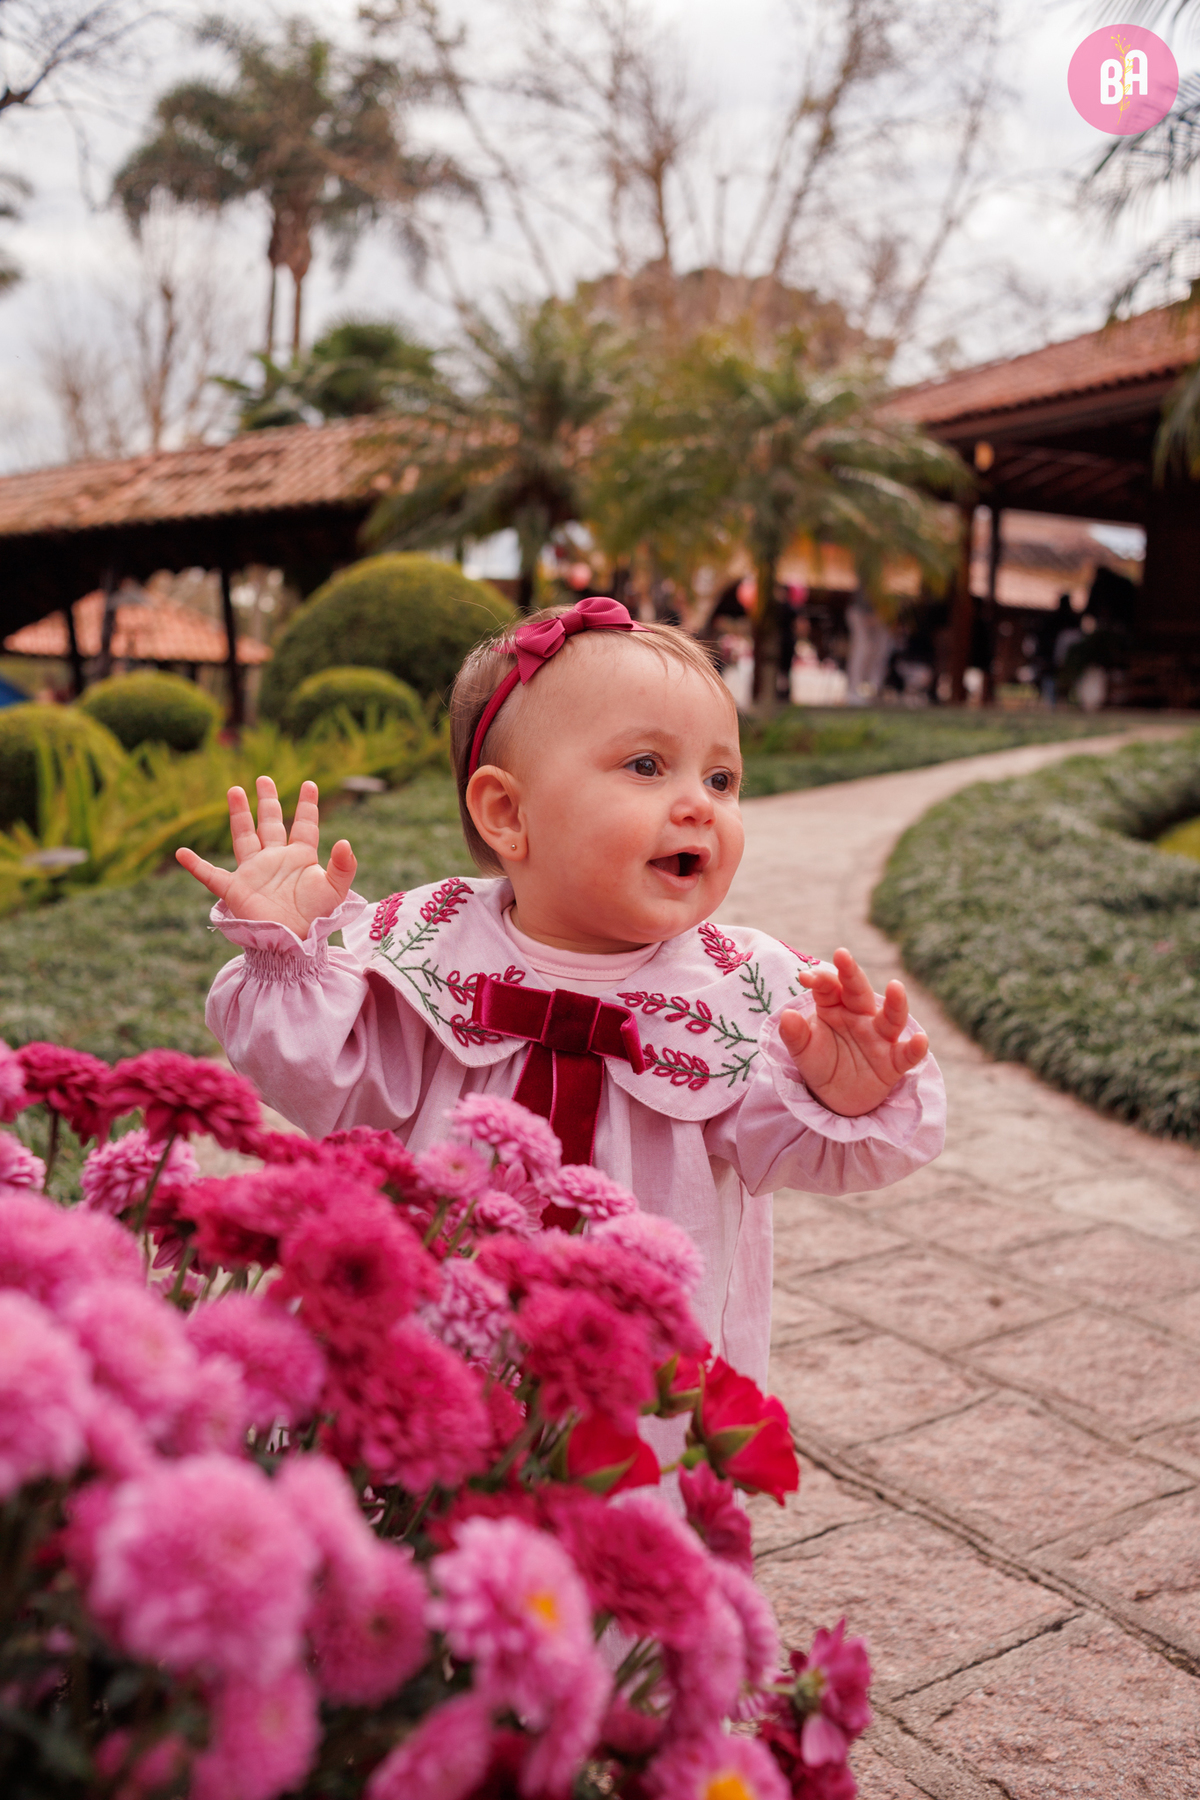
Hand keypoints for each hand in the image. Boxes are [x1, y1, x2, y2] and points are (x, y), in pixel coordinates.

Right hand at [175, 777, 356, 939]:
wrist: (294, 944)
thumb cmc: (317, 919)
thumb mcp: (335, 890)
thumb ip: (343, 866)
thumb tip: (345, 841)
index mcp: (300, 857)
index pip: (304, 825)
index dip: (307, 805)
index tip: (310, 784)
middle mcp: (275, 859)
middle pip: (270, 823)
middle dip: (267, 802)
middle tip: (264, 779)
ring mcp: (254, 872)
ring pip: (244, 837)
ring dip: (239, 815)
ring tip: (235, 790)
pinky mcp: (237, 890)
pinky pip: (211, 876)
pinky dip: (196, 866)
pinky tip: (181, 853)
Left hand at [778, 947, 928, 1117]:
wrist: (835, 1096)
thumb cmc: (820, 1062)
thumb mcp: (802, 1051)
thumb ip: (794, 1034)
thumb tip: (786, 1015)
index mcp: (835, 1006)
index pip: (829, 987)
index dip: (819, 979)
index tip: (804, 977)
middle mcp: (860, 1016)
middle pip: (859, 991)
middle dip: (851, 973)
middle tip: (842, 954)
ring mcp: (879, 1037)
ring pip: (891, 1017)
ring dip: (895, 1003)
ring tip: (895, 986)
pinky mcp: (893, 1062)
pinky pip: (907, 1054)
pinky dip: (916, 1048)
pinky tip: (920, 1040)